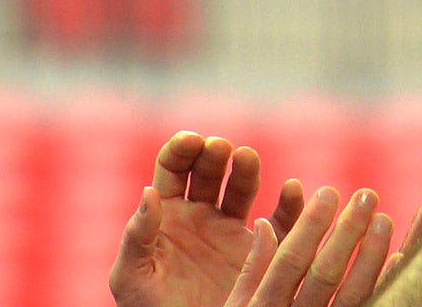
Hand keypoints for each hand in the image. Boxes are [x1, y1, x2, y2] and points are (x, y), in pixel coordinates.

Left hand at [109, 133, 303, 306]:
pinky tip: (290, 189)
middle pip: (208, 170)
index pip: (173, 168)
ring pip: (242, 186)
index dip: (182, 148)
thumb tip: (148, 193)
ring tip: (245, 158)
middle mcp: (199, 217)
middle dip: (214, 153)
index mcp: (166, 216)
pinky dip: (289, 202)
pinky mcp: (258, 251)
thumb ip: (137, 238)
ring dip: (246, 167)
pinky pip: (278, 221)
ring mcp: (229, 231)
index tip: (193, 140)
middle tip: (220, 148)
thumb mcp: (132, 280)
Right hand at [227, 189, 391, 306]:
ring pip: (351, 296)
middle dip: (347, 231)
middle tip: (367, 195)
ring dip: (371, 256)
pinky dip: (385, 285)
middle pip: (325, 275)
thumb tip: (264, 222)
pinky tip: (400, 259)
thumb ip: (252, 271)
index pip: (289, 262)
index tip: (329, 192)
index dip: (310, 225)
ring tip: (384, 219)